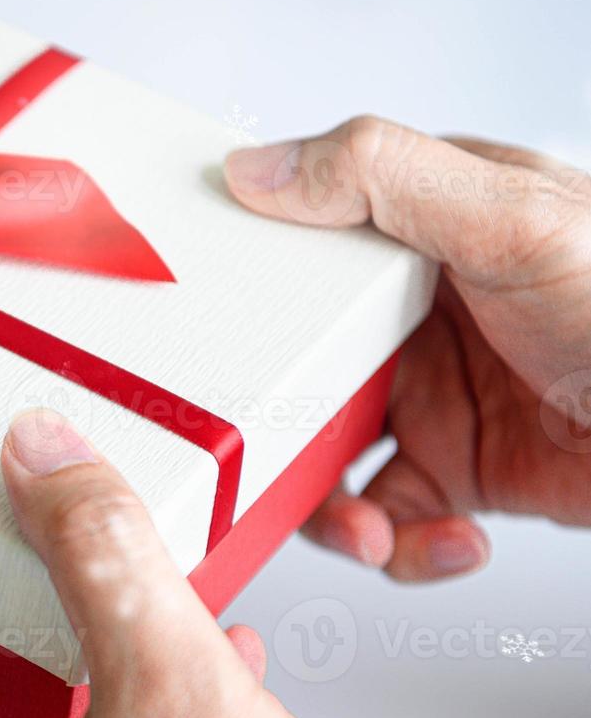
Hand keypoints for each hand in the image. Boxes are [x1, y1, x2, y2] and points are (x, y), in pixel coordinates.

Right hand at [225, 119, 590, 580]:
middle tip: (268, 464)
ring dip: (331, 513)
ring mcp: (433, 399)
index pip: (296, 251)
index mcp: (420, 235)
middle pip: (292, 371)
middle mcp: (416, 319)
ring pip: (325, 459)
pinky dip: (400, 548)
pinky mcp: (460, 473)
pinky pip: (388, 520)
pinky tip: (442, 540)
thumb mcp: (516, 221)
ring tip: (365, 532)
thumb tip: (260, 169)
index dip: (241, 292)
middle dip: (272, 434)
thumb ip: (386, 180)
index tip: (201, 334)